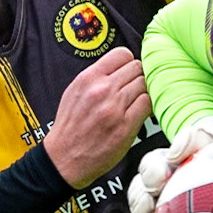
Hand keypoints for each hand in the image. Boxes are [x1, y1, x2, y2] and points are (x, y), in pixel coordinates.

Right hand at [42, 48, 151, 189]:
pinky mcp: (126, 126)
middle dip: (138, 78)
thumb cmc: (70, 128)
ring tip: (136, 102)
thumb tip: (118, 68)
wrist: (64, 158)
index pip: (122, 54)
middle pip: (137, 68)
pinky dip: (148, 107)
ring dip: (144, 92)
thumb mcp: (74, 92)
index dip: (129, 62)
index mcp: (88, 78)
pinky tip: (141, 113)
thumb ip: (96, 77)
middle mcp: (102, 89)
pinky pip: (147, 104)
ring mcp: (115, 107)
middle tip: (134, 90)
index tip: (129, 71)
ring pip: (145, 85)